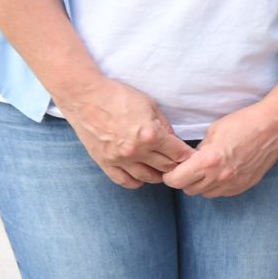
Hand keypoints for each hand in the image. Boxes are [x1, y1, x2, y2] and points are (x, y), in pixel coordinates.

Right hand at [54, 78, 189, 187]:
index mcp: (151, 135)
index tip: (192, 157)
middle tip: (180, 164)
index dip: (188, 156)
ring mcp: (119, 159)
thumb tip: (175, 141)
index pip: (178, 154)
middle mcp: (136, 151)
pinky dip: (136, 181)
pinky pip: (124, 181)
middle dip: (176, 166)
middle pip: (165, 167)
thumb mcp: (150, 106)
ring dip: (158, 175)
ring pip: (147, 177)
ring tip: (163, 170)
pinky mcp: (104, 162)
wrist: (85, 96)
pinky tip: (142, 176)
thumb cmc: (119, 96)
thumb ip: (165, 126)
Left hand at [162, 97, 277, 197]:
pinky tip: (223, 171)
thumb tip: (191, 160)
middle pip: (189, 190)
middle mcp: (220, 177)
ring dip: (201, 184)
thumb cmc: (244, 123)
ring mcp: (233, 184)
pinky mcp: (245, 185)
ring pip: (205, 194)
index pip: (176, 180)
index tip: (172, 169)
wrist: (274, 126)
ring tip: (208, 169)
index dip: (170, 175)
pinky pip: (223, 192)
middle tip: (189, 167)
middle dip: (184, 180)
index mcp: (208, 161)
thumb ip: (198, 150)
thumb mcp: (213, 131)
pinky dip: (218, 185)